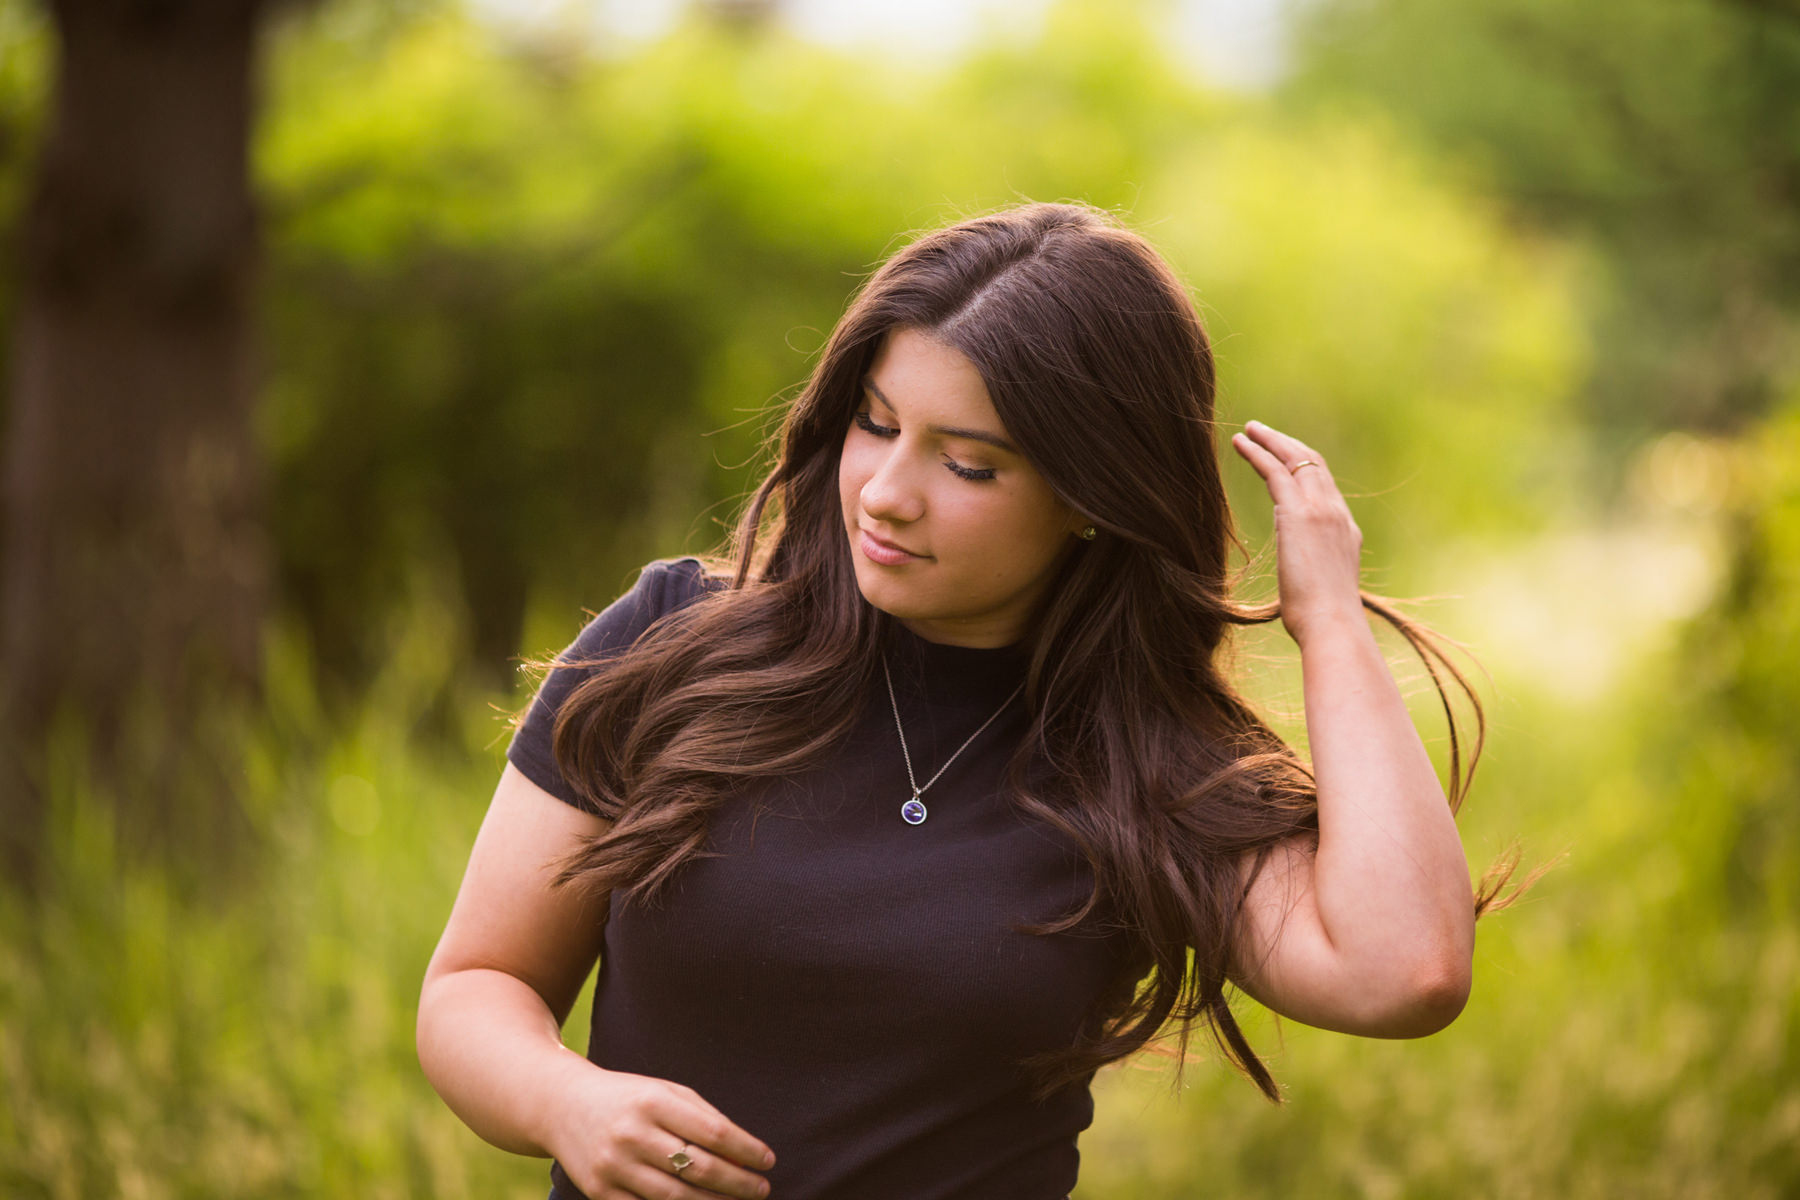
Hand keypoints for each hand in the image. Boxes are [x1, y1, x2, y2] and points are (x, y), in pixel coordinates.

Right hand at [542, 1061, 774, 1199]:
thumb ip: (703, 1117)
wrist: (561, 1106)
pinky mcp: (600, 1192)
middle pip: (698, 1167)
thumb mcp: (665, 1092)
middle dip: (737, 1182)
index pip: (713, 1131)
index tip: (768, 1160)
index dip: (746, 1149)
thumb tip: (744, 1154)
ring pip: (675, 1197)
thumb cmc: (628, 1098)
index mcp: (654, 1101)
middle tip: (762, 1189)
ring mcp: (614, 1166)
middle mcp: (633, 1134)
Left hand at [1229, 420, 1364, 646]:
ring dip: (1270, 441)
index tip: (1283, 459)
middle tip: (1263, 432)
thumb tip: (1291, 560)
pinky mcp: (1298, 515)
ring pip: (1295, 461)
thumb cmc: (1322, 621)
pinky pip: (1275, 472)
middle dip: (1287, 445)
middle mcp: (1337, 514)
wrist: (1333, 626)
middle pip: (1313, 464)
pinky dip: (1257, 454)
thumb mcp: (1319, 587)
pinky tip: (1241, 444)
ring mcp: (1321, 511)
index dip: (1302, 468)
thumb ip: (1308, 566)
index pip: (1324, 487)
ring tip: (1247, 431)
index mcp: (1345, 531)